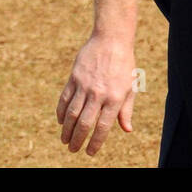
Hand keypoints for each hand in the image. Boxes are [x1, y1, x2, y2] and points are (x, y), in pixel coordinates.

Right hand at [56, 33, 135, 155]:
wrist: (111, 39)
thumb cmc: (124, 64)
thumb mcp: (130, 87)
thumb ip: (126, 110)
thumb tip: (126, 129)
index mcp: (114, 98)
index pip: (102, 127)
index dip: (95, 143)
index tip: (89, 153)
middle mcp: (98, 94)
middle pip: (84, 123)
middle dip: (77, 139)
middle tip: (72, 150)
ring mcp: (84, 85)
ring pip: (72, 113)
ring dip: (66, 129)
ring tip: (64, 140)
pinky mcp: (74, 77)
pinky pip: (65, 98)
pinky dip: (61, 111)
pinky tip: (60, 121)